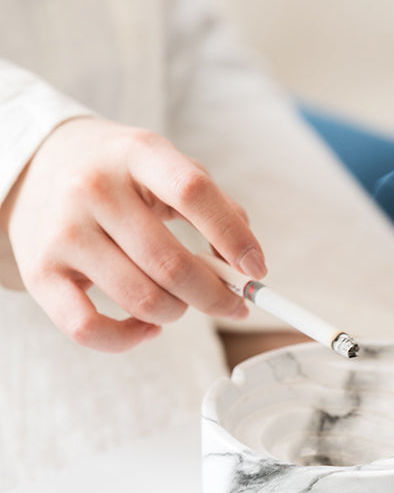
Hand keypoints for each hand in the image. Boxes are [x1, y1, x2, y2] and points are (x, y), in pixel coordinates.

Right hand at [1, 117, 266, 351]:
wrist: (37, 166)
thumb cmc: (120, 174)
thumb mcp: (167, 166)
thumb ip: (215, 205)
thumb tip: (248, 263)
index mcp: (137, 154)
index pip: (193, 192)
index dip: (234, 237)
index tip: (257, 270)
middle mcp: (94, 189)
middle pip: (171, 263)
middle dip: (216, 296)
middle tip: (234, 305)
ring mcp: (64, 232)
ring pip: (141, 299)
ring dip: (177, 313)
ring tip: (182, 304)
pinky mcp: (40, 272)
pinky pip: (89, 328)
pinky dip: (130, 338)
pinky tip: (148, 327)